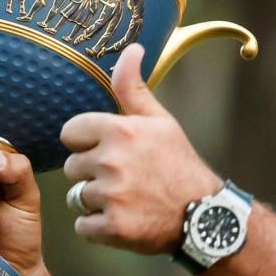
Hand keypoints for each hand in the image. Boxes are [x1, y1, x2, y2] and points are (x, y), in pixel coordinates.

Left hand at [60, 44, 221, 253]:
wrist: (205, 216)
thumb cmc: (179, 165)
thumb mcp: (160, 122)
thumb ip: (133, 88)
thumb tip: (132, 47)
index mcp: (120, 130)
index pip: (70, 133)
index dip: (88, 143)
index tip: (110, 151)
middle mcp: (112, 161)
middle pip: (71, 167)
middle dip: (91, 174)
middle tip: (124, 179)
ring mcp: (111, 196)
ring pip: (76, 197)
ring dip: (96, 202)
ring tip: (127, 200)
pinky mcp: (112, 227)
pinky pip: (84, 226)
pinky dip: (99, 228)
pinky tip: (125, 219)